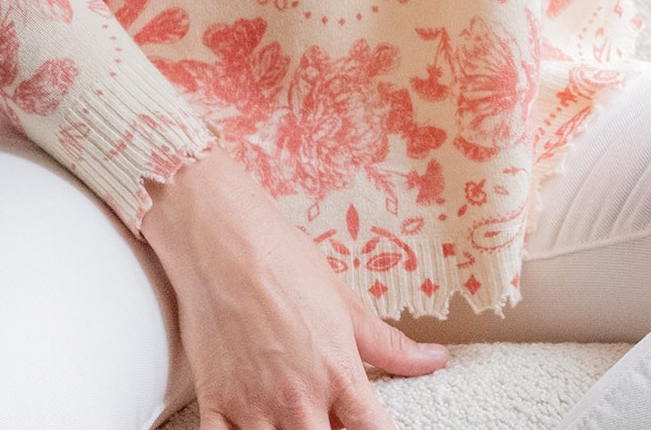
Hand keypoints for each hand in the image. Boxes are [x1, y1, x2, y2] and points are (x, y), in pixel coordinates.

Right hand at [142, 143, 448, 429]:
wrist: (222, 240)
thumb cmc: (282, 260)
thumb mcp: (344, 301)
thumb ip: (388, 344)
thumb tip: (433, 360)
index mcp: (339, 374)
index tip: (377, 428)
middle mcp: (300, 399)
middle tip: (329, 414)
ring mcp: (255, 407)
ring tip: (294, 420)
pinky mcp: (217, 405)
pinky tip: (251, 426)